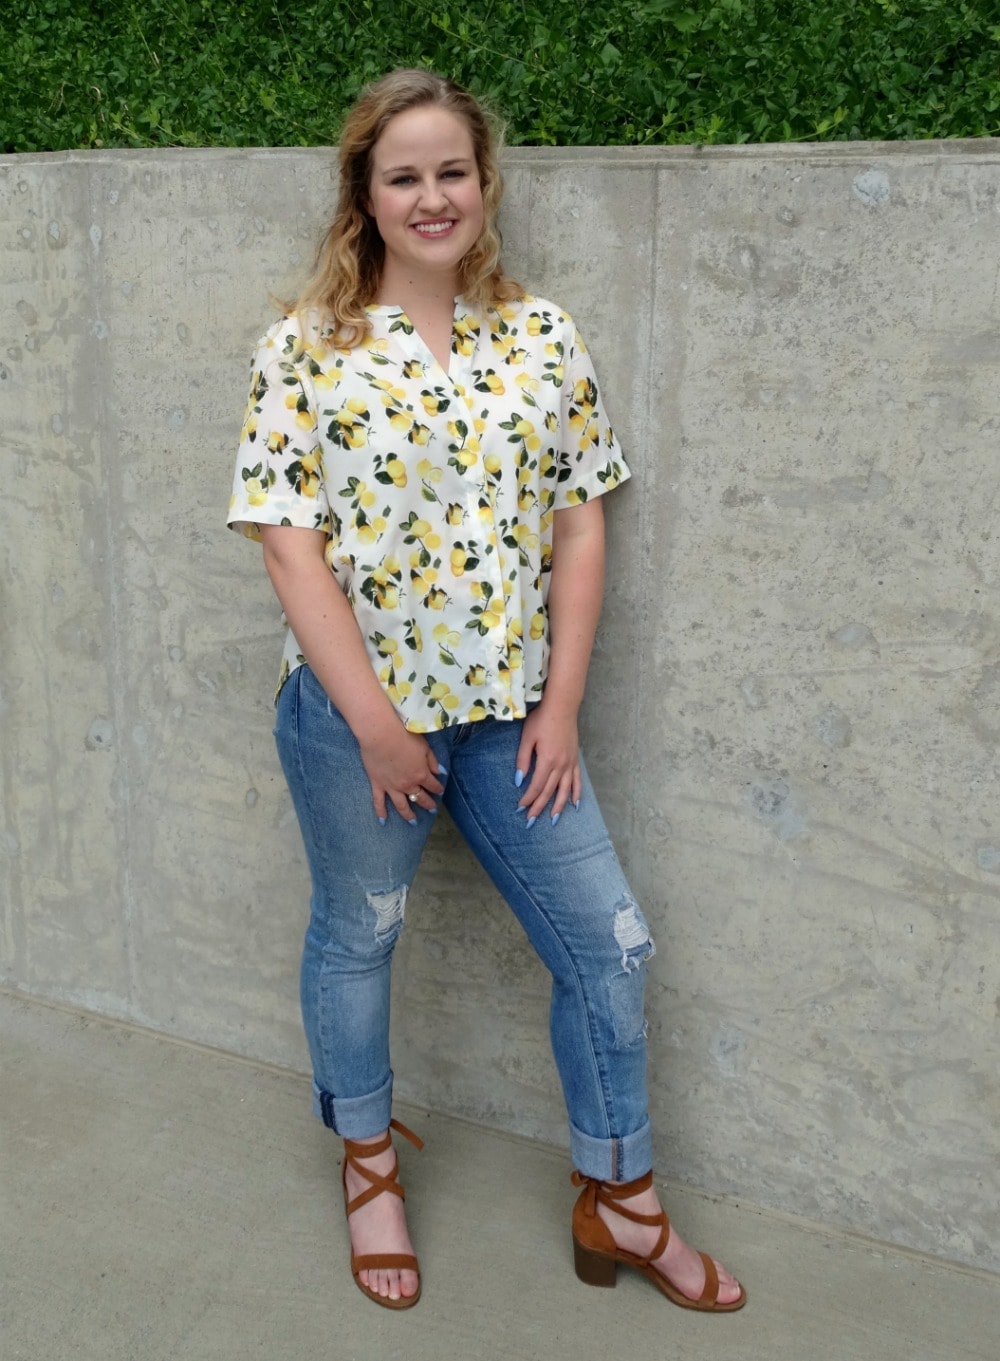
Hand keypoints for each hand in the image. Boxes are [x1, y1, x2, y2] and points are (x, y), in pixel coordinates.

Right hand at [358, 721, 444, 823]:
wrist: (380, 735)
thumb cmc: (404, 737)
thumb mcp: (424, 747)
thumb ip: (433, 761)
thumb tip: (440, 772)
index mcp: (421, 774)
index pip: (433, 785)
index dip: (438, 788)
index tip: (440, 791)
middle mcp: (408, 784)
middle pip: (420, 798)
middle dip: (427, 804)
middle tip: (432, 810)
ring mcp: (392, 787)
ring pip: (402, 806)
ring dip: (408, 815)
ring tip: (413, 822)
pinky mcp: (378, 785)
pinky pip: (379, 802)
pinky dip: (381, 812)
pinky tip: (383, 821)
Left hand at [514, 702, 580, 823]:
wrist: (562, 706)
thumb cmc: (541, 720)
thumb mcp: (527, 738)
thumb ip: (523, 760)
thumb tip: (519, 781)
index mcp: (548, 760)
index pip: (536, 786)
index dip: (528, 798)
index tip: (520, 808)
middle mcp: (561, 765)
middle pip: (549, 792)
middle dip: (539, 807)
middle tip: (531, 821)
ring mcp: (571, 763)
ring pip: (565, 790)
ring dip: (559, 806)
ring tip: (553, 820)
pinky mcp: (576, 759)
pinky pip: (577, 780)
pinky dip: (576, 794)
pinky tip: (575, 804)